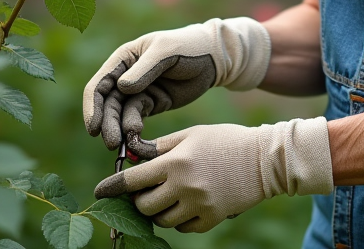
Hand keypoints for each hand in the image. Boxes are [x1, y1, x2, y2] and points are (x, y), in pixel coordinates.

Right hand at [81, 17, 271, 155]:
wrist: (215, 57)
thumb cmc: (189, 46)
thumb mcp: (167, 51)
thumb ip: (145, 68)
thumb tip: (122, 87)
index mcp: (124, 58)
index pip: (100, 84)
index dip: (93, 107)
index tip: (93, 128)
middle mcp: (126, 75)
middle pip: (107, 104)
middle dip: (107, 124)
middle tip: (111, 144)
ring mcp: (138, 90)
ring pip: (120, 114)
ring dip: (119, 130)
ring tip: (125, 145)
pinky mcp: (152, 103)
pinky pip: (136, 119)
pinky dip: (133, 130)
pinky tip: (136, 139)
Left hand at [94, 118, 332, 232]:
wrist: (264, 159)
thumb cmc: (225, 141)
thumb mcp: (191, 134)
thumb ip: (160, 147)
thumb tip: (133, 156)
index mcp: (174, 161)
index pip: (132, 180)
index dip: (111, 187)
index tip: (99, 192)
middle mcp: (183, 186)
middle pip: (143, 205)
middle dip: (138, 200)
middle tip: (145, 191)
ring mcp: (198, 205)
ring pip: (162, 220)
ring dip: (158, 211)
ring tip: (168, 196)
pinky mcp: (211, 218)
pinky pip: (183, 228)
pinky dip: (180, 219)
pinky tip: (187, 204)